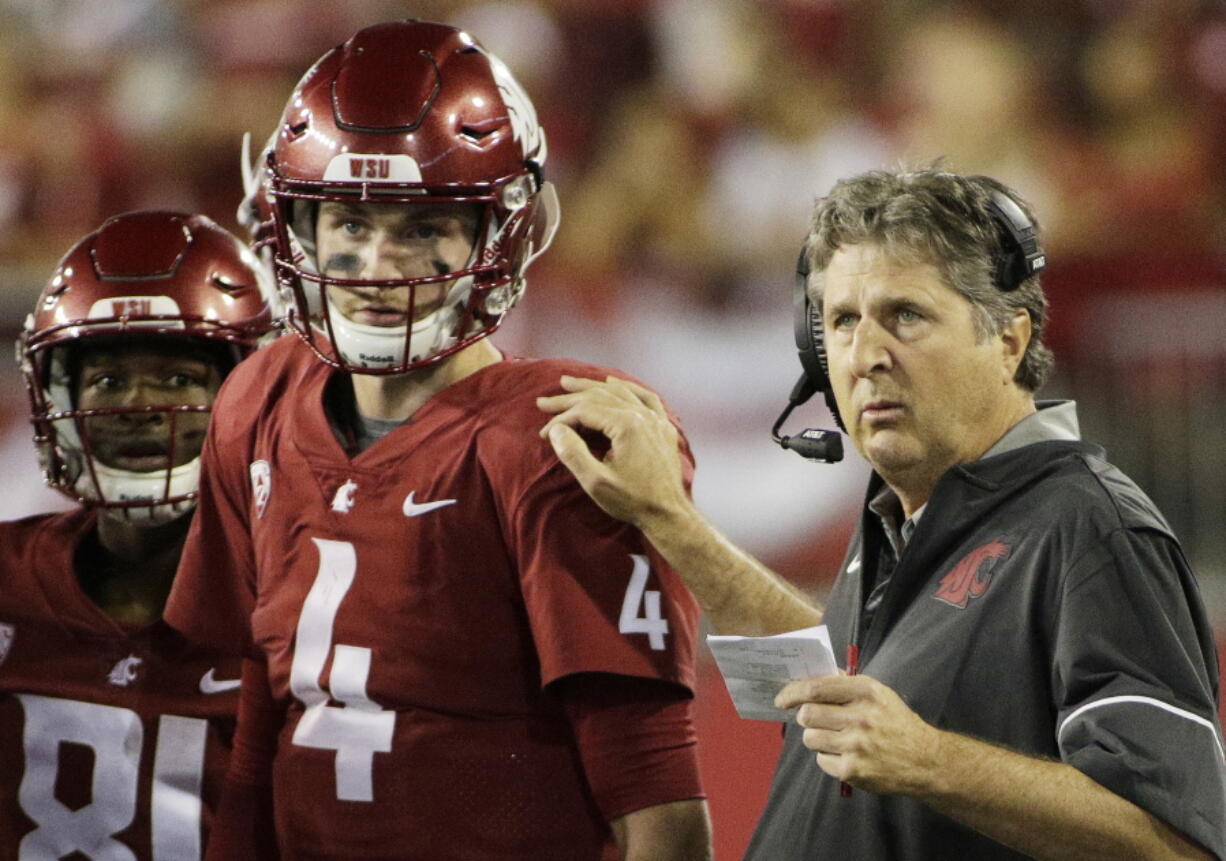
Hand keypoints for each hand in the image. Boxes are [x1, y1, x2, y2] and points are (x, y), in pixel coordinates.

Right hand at [537, 375, 690, 529]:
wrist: (669, 514)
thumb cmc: (632, 501)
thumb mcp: (596, 482)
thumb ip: (573, 453)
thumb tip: (556, 431)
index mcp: (627, 425)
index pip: (585, 411)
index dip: (561, 420)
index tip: (544, 434)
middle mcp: (642, 415)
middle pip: (600, 396)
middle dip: (569, 398)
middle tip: (543, 402)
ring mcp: (656, 419)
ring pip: (620, 392)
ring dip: (592, 387)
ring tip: (569, 383)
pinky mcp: (663, 427)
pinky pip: (645, 397)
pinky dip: (626, 388)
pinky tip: (614, 382)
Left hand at [775, 674, 944, 795]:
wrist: (924, 760)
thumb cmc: (895, 723)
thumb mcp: (878, 694)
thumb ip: (845, 685)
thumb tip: (810, 678)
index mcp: (866, 692)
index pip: (816, 688)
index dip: (792, 693)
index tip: (782, 699)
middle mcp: (861, 717)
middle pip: (807, 714)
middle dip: (806, 718)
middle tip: (815, 721)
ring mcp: (856, 745)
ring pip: (810, 738)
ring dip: (816, 738)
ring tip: (835, 739)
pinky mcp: (852, 770)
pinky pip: (821, 760)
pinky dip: (828, 758)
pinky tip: (846, 755)